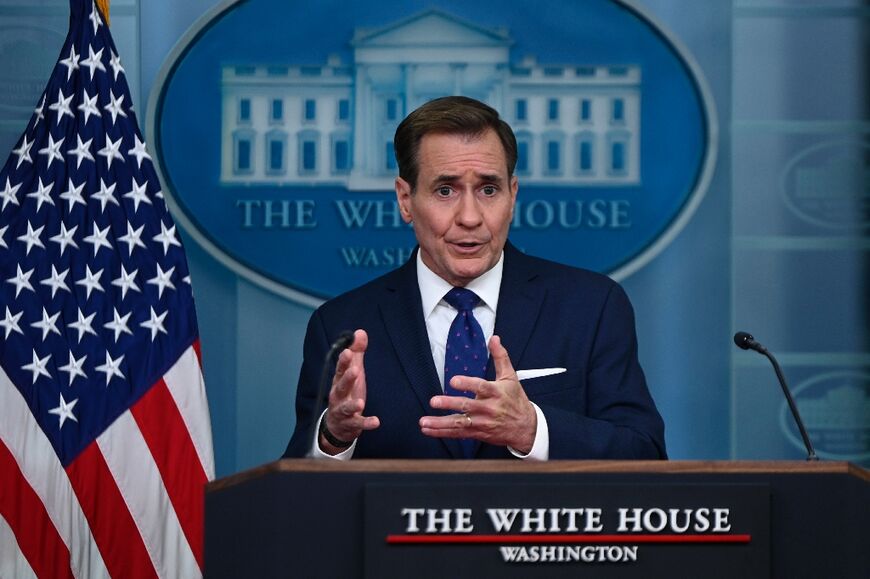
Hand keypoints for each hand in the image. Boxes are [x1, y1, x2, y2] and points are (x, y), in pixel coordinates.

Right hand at [321, 329, 379, 453]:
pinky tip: (376, 422)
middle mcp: (338, 396)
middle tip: (355, 371)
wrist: (337, 424)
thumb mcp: (352, 372)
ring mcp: (342, 411)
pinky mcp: (350, 424)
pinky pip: (358, 424)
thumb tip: (360, 332)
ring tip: (361, 403)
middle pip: (341, 386)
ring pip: (346, 408)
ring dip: (352, 405)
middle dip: (347, 379)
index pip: (340, 369)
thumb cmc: (346, 393)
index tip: (347, 352)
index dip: (343, 361)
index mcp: (339, 381)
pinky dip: (366, 423)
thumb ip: (356, 353)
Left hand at [419, 335, 536, 453]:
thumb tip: (494, 338)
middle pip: (467, 406)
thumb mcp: (511, 377)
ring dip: (440, 423)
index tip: (453, 380)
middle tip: (434, 401)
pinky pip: (458, 434)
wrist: (526, 428)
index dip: (467, 384)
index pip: (481, 387)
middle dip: (449, 404)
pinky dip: (442, 432)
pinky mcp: (478, 433)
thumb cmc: (516, 400)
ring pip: (460, 423)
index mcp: (496, 393)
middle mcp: (488, 409)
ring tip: (424, 421)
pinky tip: (428, 430)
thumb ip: (500, 357)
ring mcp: (482, 423)